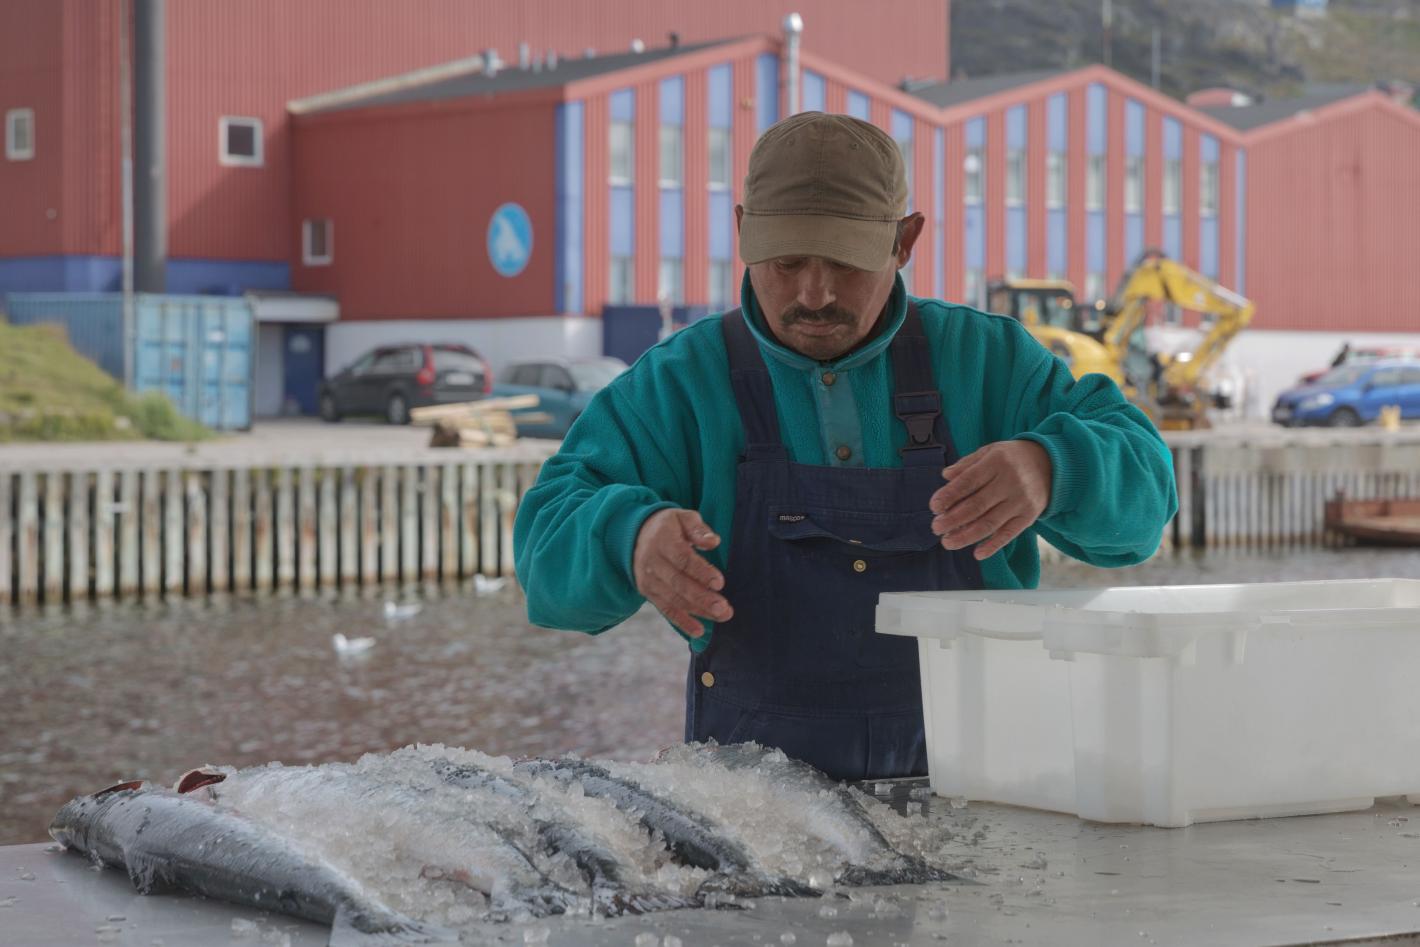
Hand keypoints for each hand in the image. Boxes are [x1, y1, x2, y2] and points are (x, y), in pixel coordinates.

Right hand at [633, 509, 733, 637]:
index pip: (682, 559)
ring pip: (674, 599)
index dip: (701, 572)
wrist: (635, 535)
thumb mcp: (682, 517)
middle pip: (678, 583)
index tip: (720, 583)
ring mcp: (648, 579)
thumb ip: (698, 529)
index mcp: (662, 540)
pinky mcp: (648, 592)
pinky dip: (682, 621)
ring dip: (698, 611)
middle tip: (724, 608)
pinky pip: (665, 609)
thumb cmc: (668, 526)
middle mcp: (652, 562)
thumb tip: (714, 542)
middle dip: (702, 598)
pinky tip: (699, 630)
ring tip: (721, 616)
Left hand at [929, 440, 1051, 559]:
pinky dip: (993, 545)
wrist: (1050, 464)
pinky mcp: (1029, 516)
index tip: (934, 507)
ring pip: (990, 523)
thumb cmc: (1011, 459)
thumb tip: (946, 476)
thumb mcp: (989, 452)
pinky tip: (977, 554)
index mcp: (996, 462)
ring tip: (947, 542)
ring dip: (966, 536)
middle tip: (936, 528)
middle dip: (953, 519)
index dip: (949, 495)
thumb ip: (967, 464)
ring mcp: (1021, 501)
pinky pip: (1009, 534)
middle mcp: (1010, 482)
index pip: (968, 481)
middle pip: (977, 505)